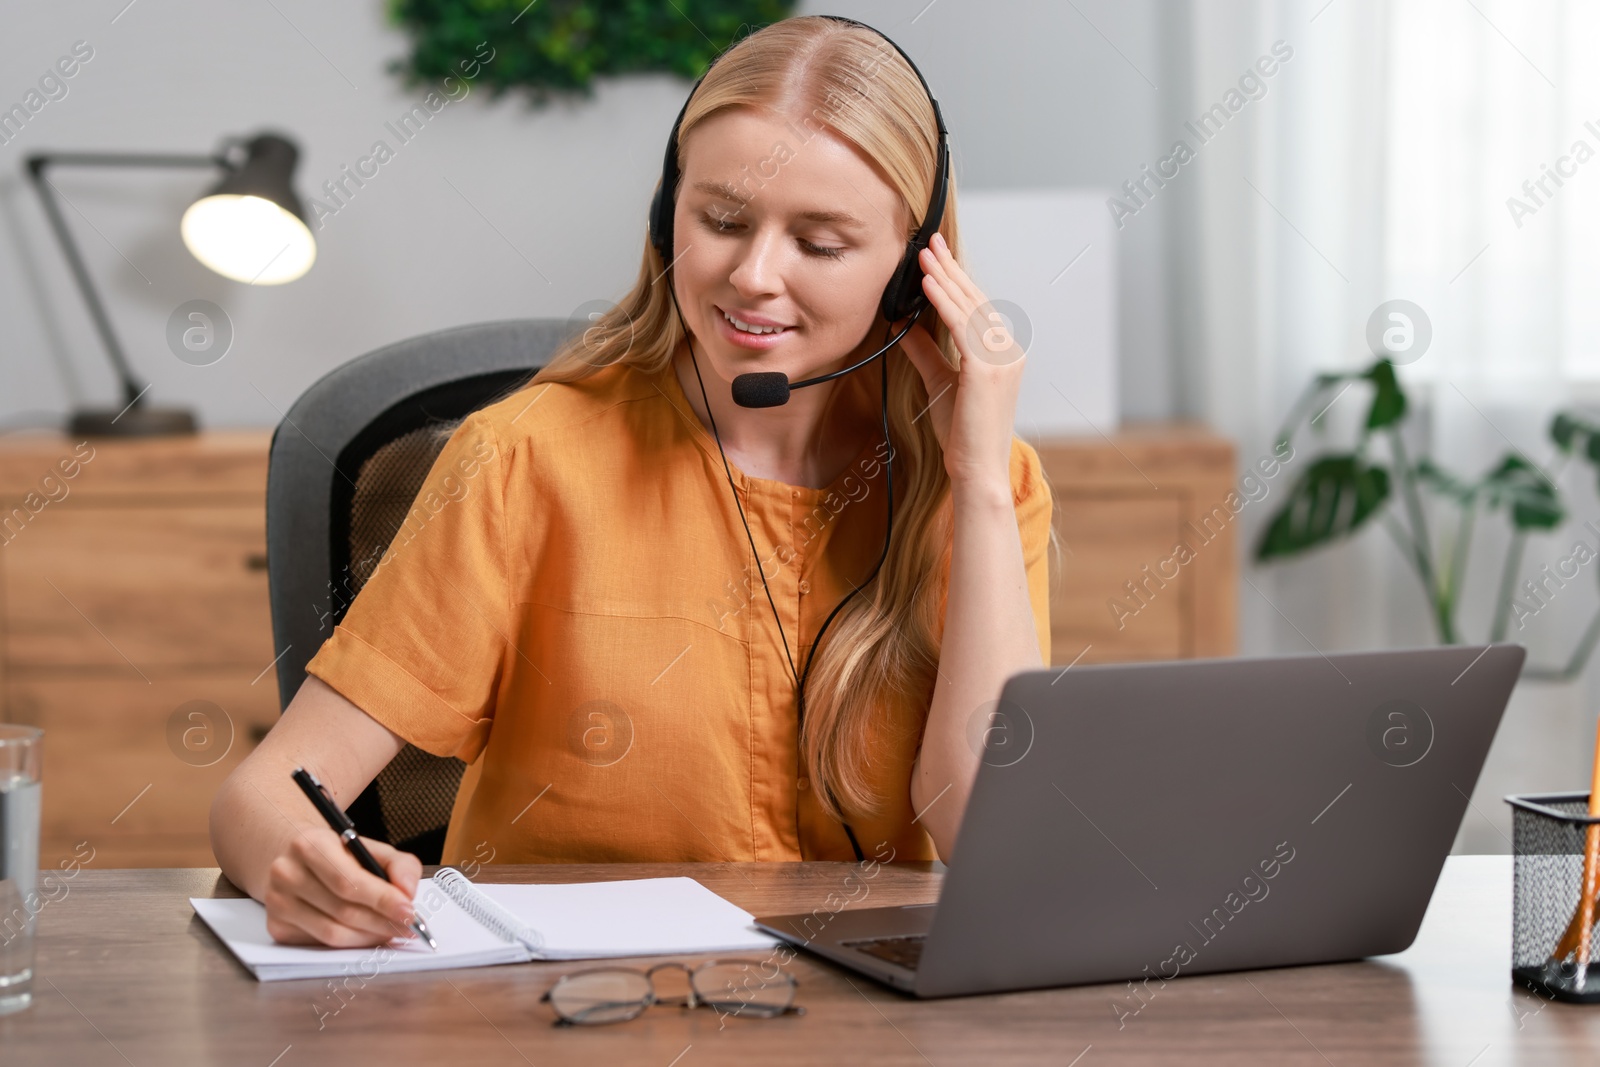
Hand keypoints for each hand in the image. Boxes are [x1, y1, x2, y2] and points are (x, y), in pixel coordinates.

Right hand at [263, 827, 421, 946]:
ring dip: (369, 937)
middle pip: (343, 910)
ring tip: (391, 932)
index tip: (409, 912)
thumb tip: (408, 892)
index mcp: (309, 844)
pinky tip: (366, 935)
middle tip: (407, 927)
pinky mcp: (277, 926)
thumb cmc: (338, 854)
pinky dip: (350, 943)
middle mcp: (286, 872)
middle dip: (382, 923)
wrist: (295, 857)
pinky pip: (320, 944)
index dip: (382, 900)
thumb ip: (399, 865)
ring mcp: (277, 902)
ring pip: (332, 933)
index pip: (348, 881)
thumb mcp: (369, 848)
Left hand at [894, 231, 1025, 488]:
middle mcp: (1008, 351)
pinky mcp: (989, 369)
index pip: (976, 307)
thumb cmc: (962, 435)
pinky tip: (928, 284)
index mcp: (1002, 354)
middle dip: (950, 268)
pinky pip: (962, 327)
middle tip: (929, 241)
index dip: (956, 279)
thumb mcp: (939, 382)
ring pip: (969, 308)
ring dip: (945, 278)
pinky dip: (944, 302)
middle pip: (975, 300)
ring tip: (924, 254)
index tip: (937, 255)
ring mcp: (1003, 359)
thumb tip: (903, 325)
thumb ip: (925, 351)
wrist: (976, 470)